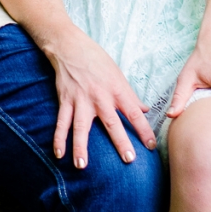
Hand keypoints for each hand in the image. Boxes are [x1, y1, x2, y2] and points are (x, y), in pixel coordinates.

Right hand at [47, 28, 155, 166]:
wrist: (70, 46)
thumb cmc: (97, 60)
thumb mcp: (118, 75)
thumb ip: (130, 95)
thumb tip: (145, 110)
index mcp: (116, 90)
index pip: (134, 112)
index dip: (144, 129)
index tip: (152, 146)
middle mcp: (99, 96)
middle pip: (112, 122)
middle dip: (120, 141)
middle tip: (129, 159)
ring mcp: (81, 100)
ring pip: (81, 126)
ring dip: (80, 146)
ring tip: (82, 165)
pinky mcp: (65, 100)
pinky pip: (62, 122)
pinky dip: (58, 138)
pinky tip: (59, 154)